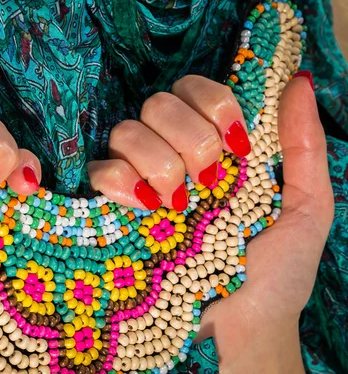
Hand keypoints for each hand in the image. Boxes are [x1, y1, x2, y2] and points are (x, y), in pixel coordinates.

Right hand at [90, 74, 332, 371]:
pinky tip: (143, 207)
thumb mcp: (306, 209)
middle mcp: (174, 155)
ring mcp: (139, 180)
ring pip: (125, 131)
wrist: (242, 326)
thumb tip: (299, 82)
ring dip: (157, 161)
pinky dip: (120, 182)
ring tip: (178, 203)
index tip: (236, 142)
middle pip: (158, 103)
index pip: (196, 89)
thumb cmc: (276, 272)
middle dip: (188, 137)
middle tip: (209, 180)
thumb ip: (304, 146)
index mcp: (216, 148)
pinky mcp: (111, 208)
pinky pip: (100, 171)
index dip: (211, 102)